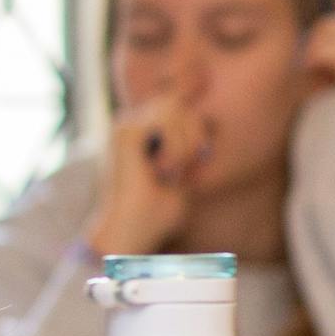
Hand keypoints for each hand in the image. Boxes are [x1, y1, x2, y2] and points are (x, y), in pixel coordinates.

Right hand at [86, 93, 201, 256]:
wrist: (131, 232)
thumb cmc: (155, 213)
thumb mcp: (182, 173)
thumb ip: (190, 147)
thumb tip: (209, 119)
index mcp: (141, 132)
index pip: (175, 104)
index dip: (193, 118)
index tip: (198, 150)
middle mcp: (129, 124)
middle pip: (177, 102)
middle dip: (193, 132)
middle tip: (185, 167)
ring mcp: (125, 127)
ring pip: (174, 108)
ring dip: (184, 143)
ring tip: (170, 171)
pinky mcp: (126, 134)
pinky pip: (166, 121)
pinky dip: (175, 148)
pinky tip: (162, 170)